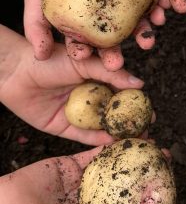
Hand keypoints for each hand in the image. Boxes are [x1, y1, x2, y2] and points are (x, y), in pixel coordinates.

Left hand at [0, 25, 147, 144]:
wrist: (18, 73)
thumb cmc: (50, 61)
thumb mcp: (85, 64)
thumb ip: (111, 74)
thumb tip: (140, 85)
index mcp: (97, 80)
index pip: (122, 94)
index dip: (137, 104)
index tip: (151, 111)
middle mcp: (91, 99)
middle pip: (116, 114)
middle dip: (132, 123)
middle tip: (148, 129)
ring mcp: (80, 115)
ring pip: (104, 127)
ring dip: (120, 134)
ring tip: (136, 139)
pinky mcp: (67, 129)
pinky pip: (86, 136)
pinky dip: (100, 140)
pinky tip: (114, 142)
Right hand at [0, 146, 161, 203]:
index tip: (170, 191)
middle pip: (128, 188)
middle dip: (148, 175)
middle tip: (166, 162)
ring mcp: (84, 185)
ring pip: (116, 168)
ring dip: (135, 157)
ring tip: (155, 146)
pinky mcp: (71, 166)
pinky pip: (96, 153)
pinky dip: (113, 146)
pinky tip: (130, 139)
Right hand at [27, 0, 162, 70]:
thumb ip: (36, 26)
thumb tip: (40, 57)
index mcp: (82, 26)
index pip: (84, 45)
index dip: (84, 54)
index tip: (83, 59)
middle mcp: (104, 17)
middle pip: (111, 39)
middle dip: (115, 52)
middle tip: (117, 65)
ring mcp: (120, 1)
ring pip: (133, 21)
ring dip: (141, 33)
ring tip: (146, 43)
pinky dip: (154, 6)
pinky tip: (159, 15)